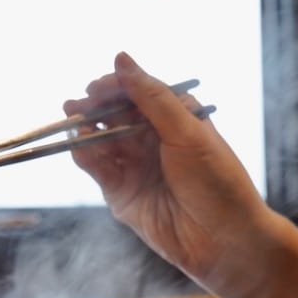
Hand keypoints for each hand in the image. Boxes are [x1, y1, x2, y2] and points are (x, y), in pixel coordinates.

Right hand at [64, 52, 272, 284]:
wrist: (225, 240)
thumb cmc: (217, 181)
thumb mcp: (186, 131)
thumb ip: (151, 96)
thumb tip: (121, 58)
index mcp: (175, 117)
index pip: (137, 91)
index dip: (115, 86)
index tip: (97, 87)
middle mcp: (152, 138)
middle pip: (114, 115)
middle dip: (93, 108)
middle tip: (76, 104)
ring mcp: (135, 165)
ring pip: (101, 141)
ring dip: (85, 131)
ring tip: (73, 122)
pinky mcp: (121, 193)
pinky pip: (97, 169)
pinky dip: (85, 157)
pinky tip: (79, 147)